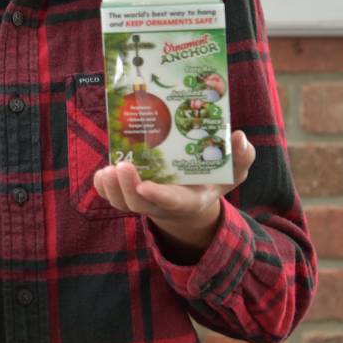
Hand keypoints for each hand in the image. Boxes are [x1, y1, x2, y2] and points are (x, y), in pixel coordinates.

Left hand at [92, 130, 255, 253]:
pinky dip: (103, 187)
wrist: (189, 198)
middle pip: (138, 203)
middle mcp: (160, 204)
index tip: (145, 187)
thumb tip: (240, 138)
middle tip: (122, 165)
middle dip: (128, 187)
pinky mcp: (127, 194)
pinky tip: (102, 172)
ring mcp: (142, 201)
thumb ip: (240, 159)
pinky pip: (111, 196)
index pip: (171, 202)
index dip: (157, 196)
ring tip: (108, 169)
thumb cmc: (210, 181)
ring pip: (121, 202)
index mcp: (187, 200)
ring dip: (111, 187)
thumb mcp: (231, 173)